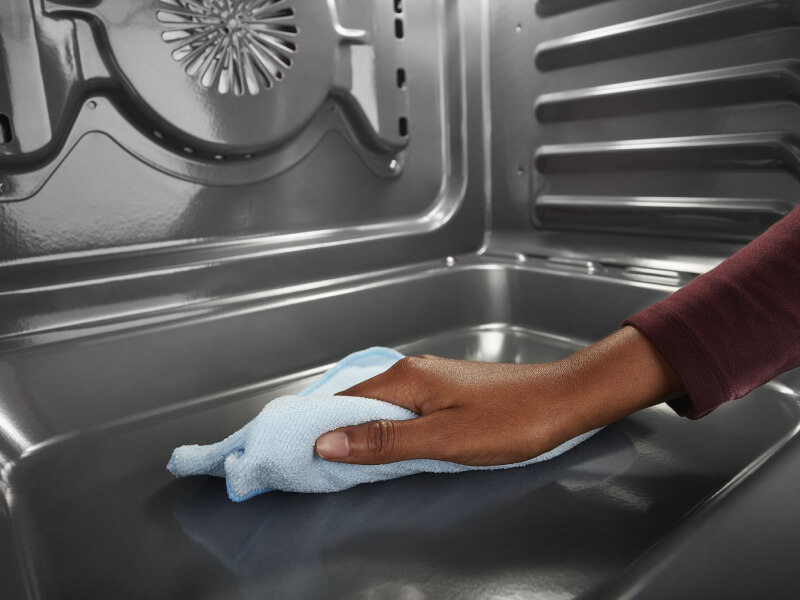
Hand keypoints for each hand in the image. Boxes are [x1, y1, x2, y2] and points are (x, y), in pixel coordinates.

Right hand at [315, 326, 682, 465]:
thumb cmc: (510, 421)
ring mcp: (429, 380)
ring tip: (354, 465)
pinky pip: (403, 411)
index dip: (320, 429)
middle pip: (359, 404)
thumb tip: (327, 441)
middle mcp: (412, 372)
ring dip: (365, 434)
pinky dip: (390, 431)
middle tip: (323, 469)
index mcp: (405, 378)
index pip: (343, 402)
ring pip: (382, 408)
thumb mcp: (442, 438)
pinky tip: (393, 450)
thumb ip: (384, 441)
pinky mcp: (445, 392)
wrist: (563, 401)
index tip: (303, 457)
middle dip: (339, 433)